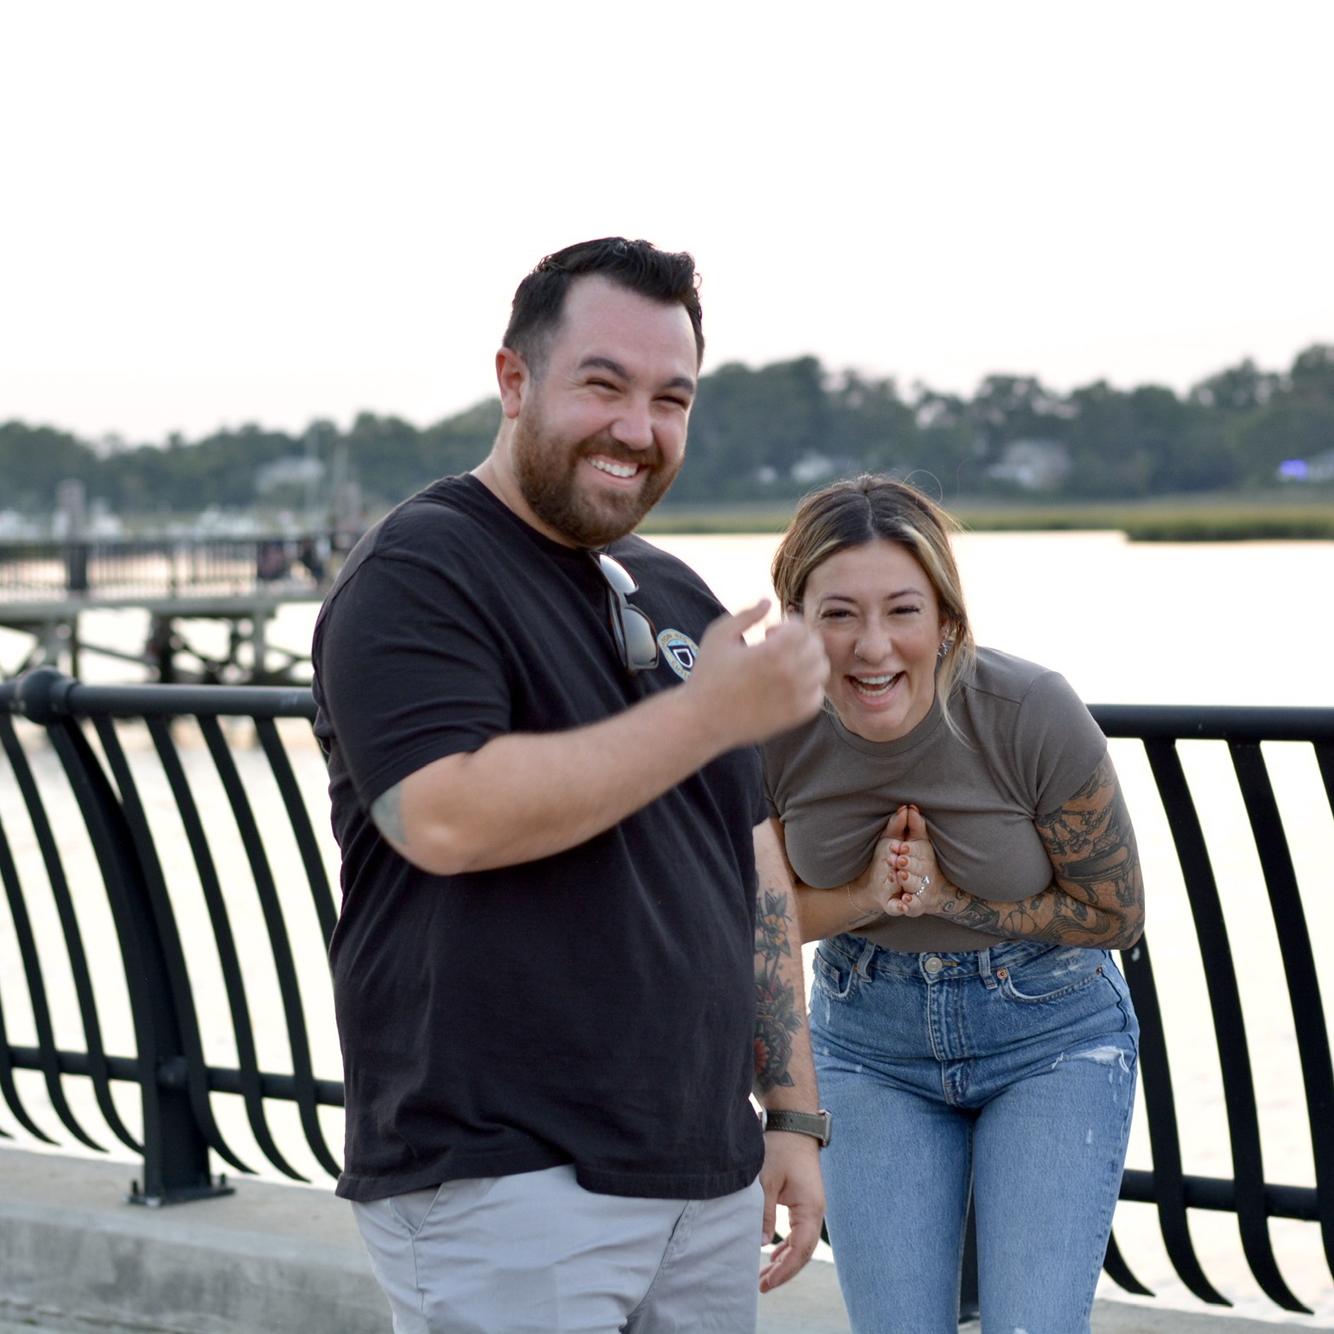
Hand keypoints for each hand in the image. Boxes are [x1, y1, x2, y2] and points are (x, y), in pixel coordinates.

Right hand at [686, 602, 827, 748]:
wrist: (703, 720)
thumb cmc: (707, 675)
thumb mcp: (719, 635)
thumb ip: (747, 615)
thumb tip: (768, 601)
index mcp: (772, 652)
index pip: (802, 628)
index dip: (788, 624)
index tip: (769, 632)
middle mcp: (790, 674)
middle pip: (815, 646)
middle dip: (800, 640)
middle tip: (778, 646)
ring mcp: (795, 697)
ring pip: (821, 669)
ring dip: (807, 660)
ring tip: (785, 664)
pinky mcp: (794, 716)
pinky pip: (817, 695)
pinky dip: (809, 685)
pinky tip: (789, 684)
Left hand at [758, 1129, 824, 1291]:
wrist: (793, 1124)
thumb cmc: (780, 1149)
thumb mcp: (767, 1181)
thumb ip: (764, 1213)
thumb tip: (762, 1244)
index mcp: (810, 1209)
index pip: (800, 1250)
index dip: (784, 1270)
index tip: (766, 1283)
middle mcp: (815, 1211)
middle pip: (803, 1252)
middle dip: (784, 1271)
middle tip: (762, 1286)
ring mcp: (811, 1206)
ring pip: (801, 1243)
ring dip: (784, 1260)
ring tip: (764, 1276)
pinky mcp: (804, 1201)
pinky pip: (798, 1231)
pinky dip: (786, 1246)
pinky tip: (774, 1255)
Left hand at [883, 805, 949, 917]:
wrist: (880, 889)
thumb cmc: (897, 859)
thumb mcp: (898, 839)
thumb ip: (905, 825)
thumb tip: (909, 806)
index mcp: (922, 857)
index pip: (920, 852)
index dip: (910, 849)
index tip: (900, 847)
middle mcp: (924, 875)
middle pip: (919, 869)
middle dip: (909, 864)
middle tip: (899, 860)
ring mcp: (919, 892)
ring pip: (916, 888)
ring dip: (910, 882)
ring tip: (902, 876)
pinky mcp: (912, 908)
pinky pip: (913, 908)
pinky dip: (909, 906)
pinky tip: (903, 901)